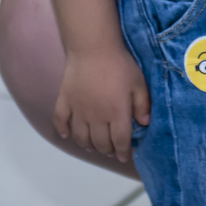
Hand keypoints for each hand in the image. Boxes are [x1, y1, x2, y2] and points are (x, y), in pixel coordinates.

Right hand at [54, 46, 150, 162]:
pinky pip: (60, 121)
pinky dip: (63, 131)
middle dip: (106, 150)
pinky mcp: (64, 101)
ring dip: (87, 144)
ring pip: (80, 137)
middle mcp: (96, 117)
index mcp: (116, 113)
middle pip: (100, 142)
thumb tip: (145, 124)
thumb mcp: (139, 82)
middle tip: (110, 150)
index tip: (124, 157)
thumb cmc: (120, 64)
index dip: (122, 152)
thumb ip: (143, 104)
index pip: (119, 141)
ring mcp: (78, 110)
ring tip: (92, 145)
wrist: (93, 48)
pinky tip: (66, 134)